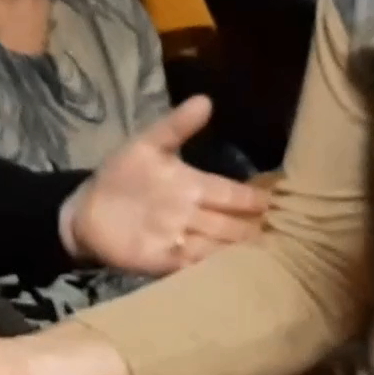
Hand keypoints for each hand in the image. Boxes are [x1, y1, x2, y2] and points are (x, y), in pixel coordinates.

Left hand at [62, 96, 268, 273]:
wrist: (86, 209)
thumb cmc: (121, 174)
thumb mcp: (148, 144)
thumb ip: (177, 125)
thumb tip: (206, 99)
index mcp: (195, 186)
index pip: (232, 194)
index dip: (254, 198)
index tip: (281, 202)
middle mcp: (194, 214)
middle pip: (231, 224)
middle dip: (254, 231)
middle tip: (288, 238)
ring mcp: (180, 239)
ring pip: (216, 247)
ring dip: (236, 253)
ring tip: (264, 259)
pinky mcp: (162, 261)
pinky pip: (190, 266)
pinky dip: (206, 270)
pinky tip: (224, 275)